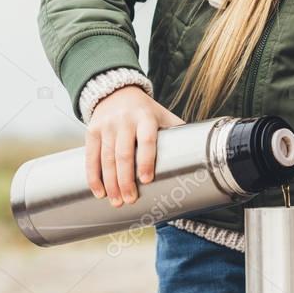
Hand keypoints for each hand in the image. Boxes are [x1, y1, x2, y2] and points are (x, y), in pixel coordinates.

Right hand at [85, 86, 184, 206]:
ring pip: (106, 158)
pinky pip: (91, 157)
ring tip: (116, 201)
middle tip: (129, 200)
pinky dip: (93, 176)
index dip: (146, 161)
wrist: (117, 91)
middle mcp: (124, 121)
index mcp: (146, 118)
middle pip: (123, 154)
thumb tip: (203, 154)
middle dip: (125, 180)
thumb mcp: (163, 115)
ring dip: (110, 183)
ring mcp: (106, 126)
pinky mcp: (91, 131)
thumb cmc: (146, 110)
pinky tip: (99, 192)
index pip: (146, 141)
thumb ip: (178, 132)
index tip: (146, 180)